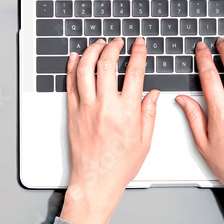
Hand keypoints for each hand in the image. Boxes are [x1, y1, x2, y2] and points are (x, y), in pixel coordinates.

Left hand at [60, 37, 158, 223]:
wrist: (95, 180)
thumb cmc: (119, 165)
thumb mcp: (144, 140)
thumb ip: (149, 114)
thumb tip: (153, 94)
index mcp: (127, 112)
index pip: (134, 72)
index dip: (138, 53)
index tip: (139, 44)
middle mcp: (105, 106)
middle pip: (107, 64)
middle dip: (113, 47)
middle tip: (118, 42)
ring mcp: (86, 108)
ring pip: (85, 69)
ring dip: (92, 51)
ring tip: (99, 44)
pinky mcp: (73, 112)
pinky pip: (70, 83)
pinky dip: (72, 67)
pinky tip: (77, 57)